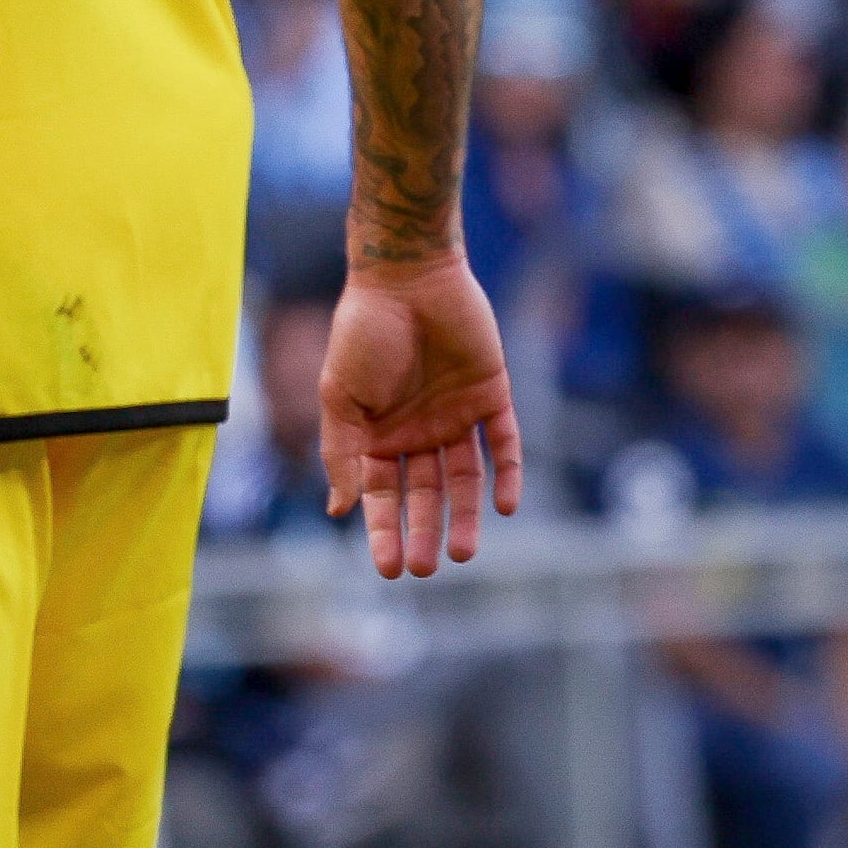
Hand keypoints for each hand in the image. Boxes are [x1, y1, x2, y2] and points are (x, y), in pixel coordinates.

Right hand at [318, 252, 523, 580]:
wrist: (407, 277)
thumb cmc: (364, 333)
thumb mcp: (341, 396)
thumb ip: (343, 453)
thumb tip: (340, 510)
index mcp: (377, 436)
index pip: (383, 496)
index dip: (384, 532)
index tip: (388, 570)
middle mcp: (418, 432)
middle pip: (426, 494)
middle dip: (426, 532)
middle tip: (429, 569)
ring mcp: (456, 414)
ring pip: (466, 477)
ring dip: (467, 514)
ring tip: (464, 552)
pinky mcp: (492, 393)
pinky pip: (505, 441)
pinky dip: (508, 472)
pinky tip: (505, 506)